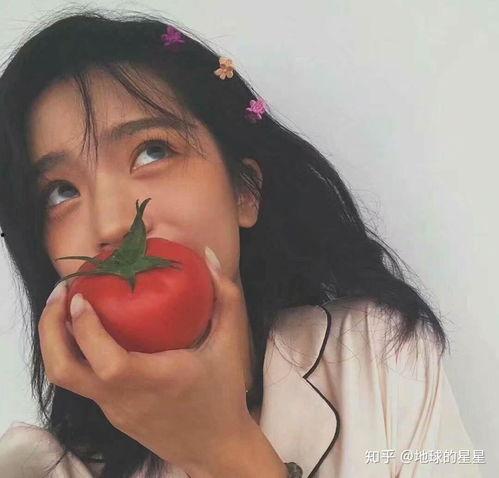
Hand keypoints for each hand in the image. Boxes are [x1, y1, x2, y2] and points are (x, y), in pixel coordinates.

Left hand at [38, 247, 254, 472]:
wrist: (216, 448)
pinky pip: (84, 381)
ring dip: (58, 340)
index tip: (79, 296)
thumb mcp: (230, 344)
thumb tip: (210, 257)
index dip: (85, 328)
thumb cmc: (222, 395)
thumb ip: (225, 298)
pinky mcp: (112, 414)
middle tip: (61, 294)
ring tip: (69, 308)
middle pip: (64, 372)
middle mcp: (123, 399)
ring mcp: (113, 409)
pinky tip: (92, 333)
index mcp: (152, 381)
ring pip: (67, 378)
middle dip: (50, 330)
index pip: (105, 360)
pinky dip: (77, 352)